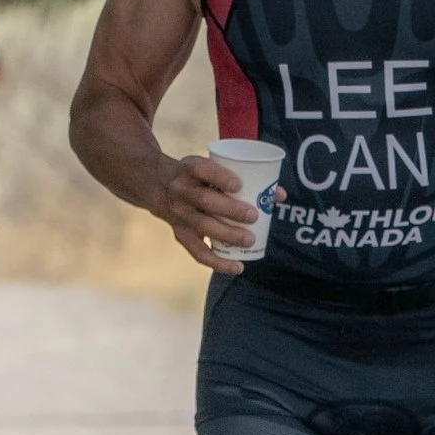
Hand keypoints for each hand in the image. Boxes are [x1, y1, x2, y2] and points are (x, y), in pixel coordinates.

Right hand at [162, 152, 262, 268]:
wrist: (156, 185)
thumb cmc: (196, 176)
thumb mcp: (210, 167)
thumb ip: (242, 177)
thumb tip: (279, 195)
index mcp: (188, 169)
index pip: (202, 169)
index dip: (220, 177)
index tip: (239, 184)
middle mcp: (180, 191)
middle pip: (204, 201)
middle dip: (231, 210)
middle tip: (254, 215)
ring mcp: (179, 214)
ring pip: (202, 226)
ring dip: (228, 235)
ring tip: (250, 240)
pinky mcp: (180, 233)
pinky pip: (197, 251)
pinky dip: (218, 262)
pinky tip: (237, 267)